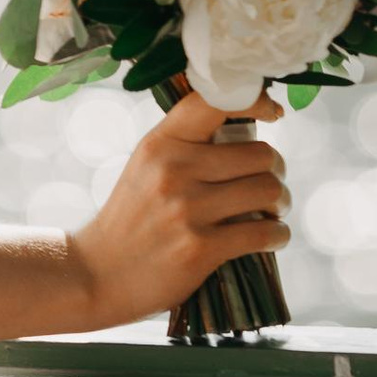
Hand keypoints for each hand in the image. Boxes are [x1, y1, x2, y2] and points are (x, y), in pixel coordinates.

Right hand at [68, 88, 287, 330]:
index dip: (255, 100)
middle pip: (260, 154)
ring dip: (279, 202)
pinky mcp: (200, 248)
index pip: (216, 101)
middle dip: (274, 171)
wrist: (98, 275)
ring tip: (270, 211)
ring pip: (268, 190)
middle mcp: (173, 170)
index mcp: (160, 144)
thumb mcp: (146, 168)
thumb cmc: (131, 219)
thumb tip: (247, 131)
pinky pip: (264, 232)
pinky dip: (277, 235)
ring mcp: (186, 210)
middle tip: (267, 184)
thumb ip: (187, 146)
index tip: (272, 113)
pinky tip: (271, 237)